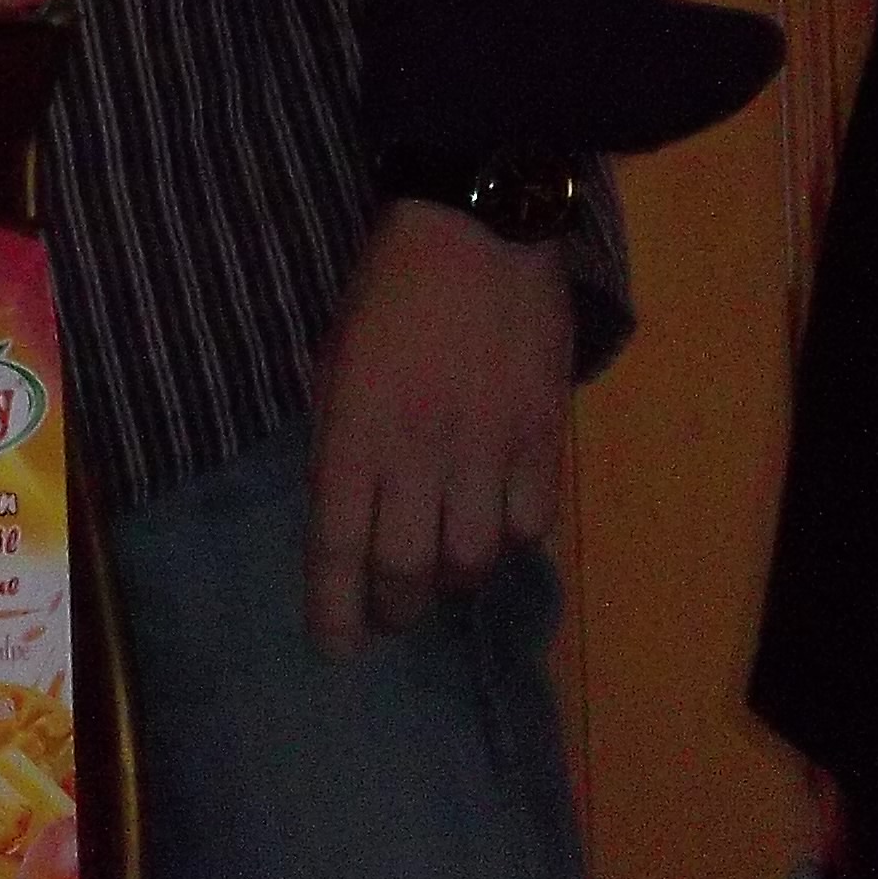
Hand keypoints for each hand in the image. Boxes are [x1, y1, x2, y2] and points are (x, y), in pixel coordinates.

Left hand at [304, 196, 575, 654]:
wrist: (477, 229)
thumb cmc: (389, 286)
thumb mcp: (333, 355)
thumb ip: (340, 433)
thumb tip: (347, 507)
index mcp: (354, 428)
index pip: (338, 543)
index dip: (335, 607)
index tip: (335, 648)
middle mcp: (418, 450)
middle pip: (408, 568)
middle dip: (396, 608)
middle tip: (391, 616)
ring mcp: (487, 447)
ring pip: (473, 557)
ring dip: (454, 578)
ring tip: (442, 572)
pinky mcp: (544, 437)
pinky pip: (530, 522)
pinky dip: (510, 540)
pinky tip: (496, 528)